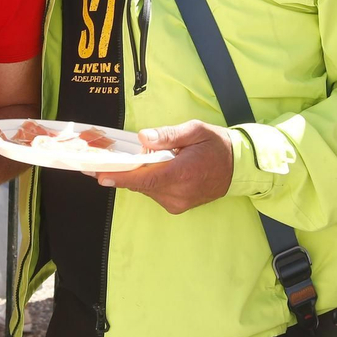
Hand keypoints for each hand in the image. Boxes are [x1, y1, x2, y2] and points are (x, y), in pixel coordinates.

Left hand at [90, 120, 232, 214]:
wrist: (237, 168)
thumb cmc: (216, 145)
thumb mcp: (195, 130)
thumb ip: (168, 135)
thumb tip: (143, 137)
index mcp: (182, 173)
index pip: (144, 178)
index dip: (120, 177)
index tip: (100, 175)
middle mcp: (178, 193)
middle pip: (140, 184)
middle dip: (121, 172)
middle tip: (101, 160)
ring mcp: (178, 203)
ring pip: (146, 189)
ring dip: (137, 175)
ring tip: (130, 159)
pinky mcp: (177, 206)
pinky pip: (154, 193)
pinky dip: (148, 181)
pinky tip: (152, 168)